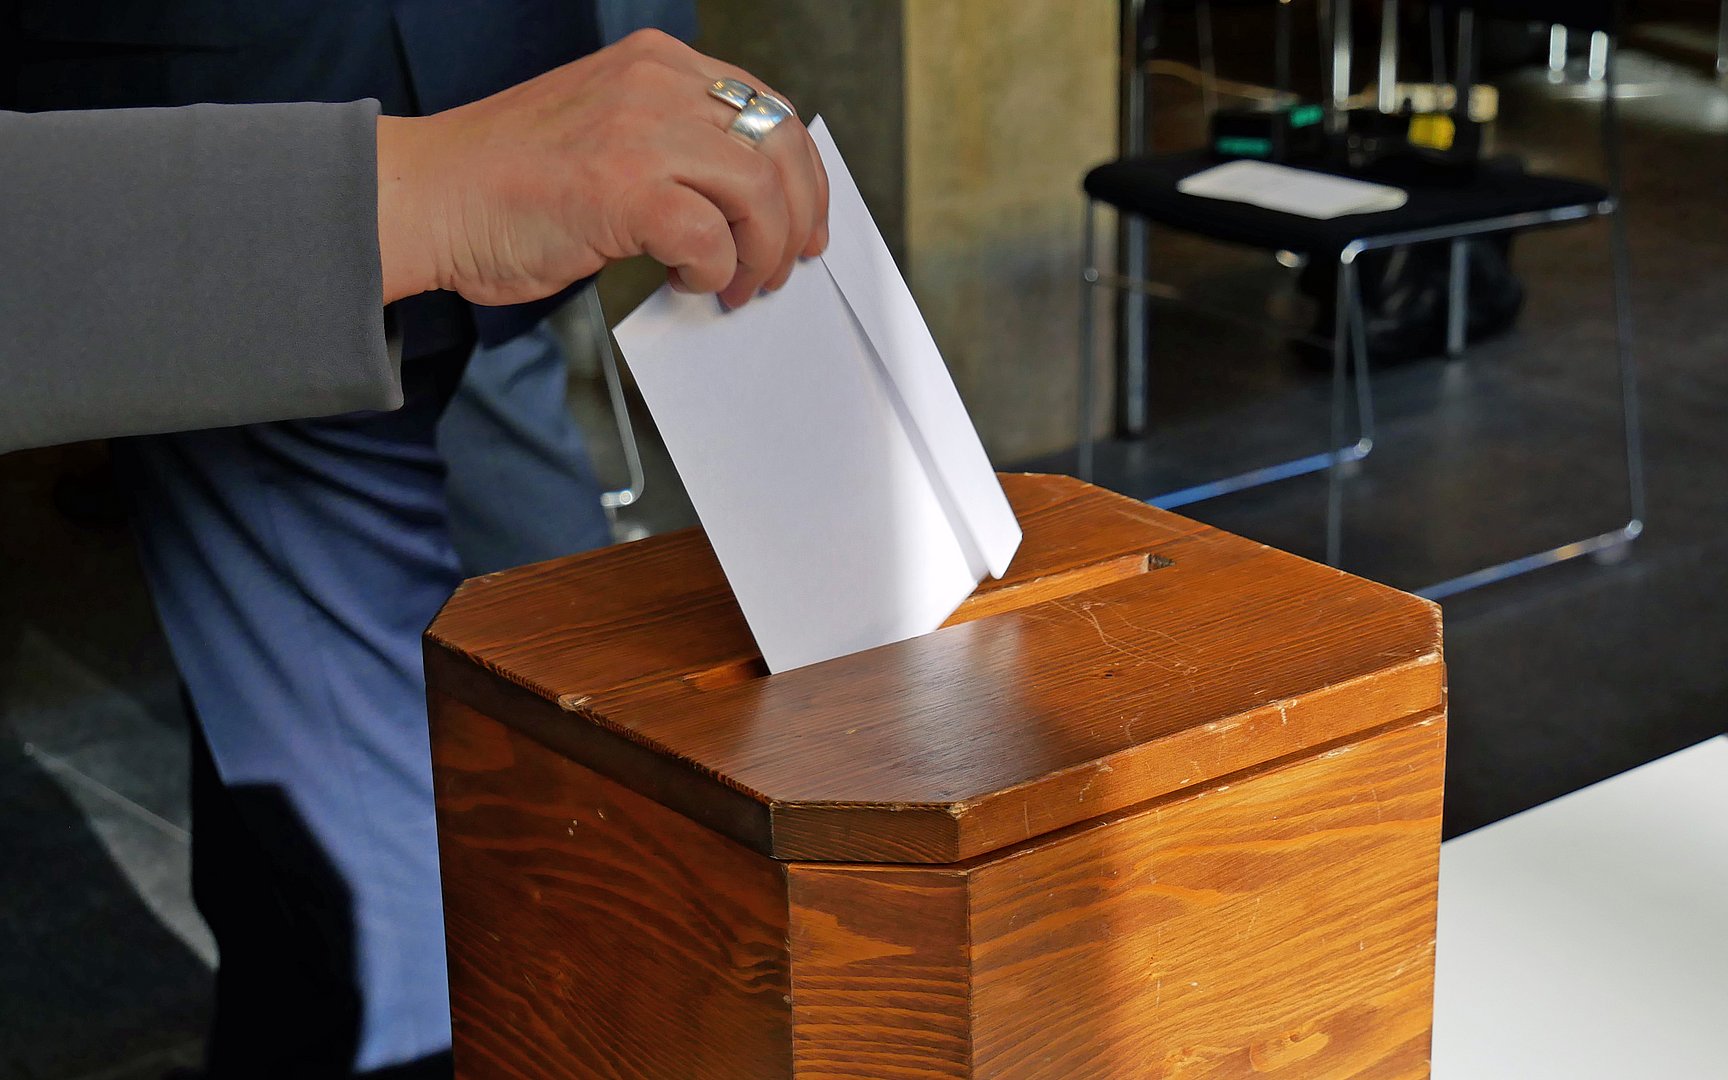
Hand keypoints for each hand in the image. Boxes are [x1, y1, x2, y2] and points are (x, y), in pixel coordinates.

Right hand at [376, 30, 828, 309]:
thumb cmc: (506, 182)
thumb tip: (742, 206)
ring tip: (738, 285)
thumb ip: (672, 147)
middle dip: (798, 218)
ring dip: (763, 253)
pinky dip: (714, 270)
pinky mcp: (624, 188)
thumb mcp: (606, 132)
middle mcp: (655, 84)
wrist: (427, 197)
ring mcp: (641, 133)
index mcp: (655, 63)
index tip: (804, 222)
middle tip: (785, 266)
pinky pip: (712, 237)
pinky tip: (688, 280)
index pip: (766, 107)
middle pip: (779, 146)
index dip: (801, 173)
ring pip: (760, 192)